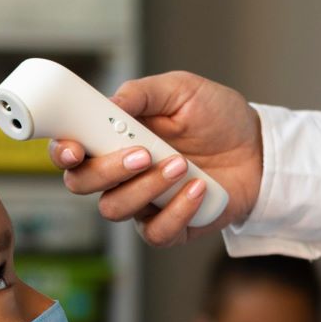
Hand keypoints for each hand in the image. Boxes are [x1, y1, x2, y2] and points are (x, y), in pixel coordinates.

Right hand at [50, 71, 262, 246]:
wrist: (259, 148)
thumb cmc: (217, 117)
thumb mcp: (182, 90)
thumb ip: (142, 94)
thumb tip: (110, 102)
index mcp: (113, 139)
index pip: (71, 152)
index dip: (61, 152)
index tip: (74, 148)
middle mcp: (120, 174)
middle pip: (82, 184)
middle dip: (107, 170)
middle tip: (143, 153)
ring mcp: (142, 203)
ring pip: (115, 208)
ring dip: (146, 186)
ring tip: (182, 163)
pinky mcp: (169, 227)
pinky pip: (156, 231)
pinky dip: (177, 209)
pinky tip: (199, 187)